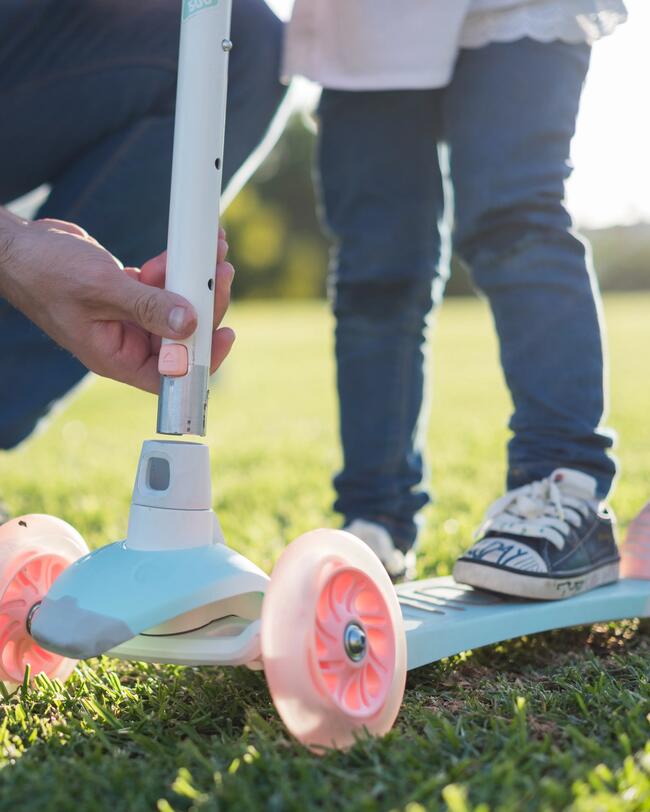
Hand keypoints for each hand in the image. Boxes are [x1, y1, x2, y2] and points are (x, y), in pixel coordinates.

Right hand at [0, 213, 234, 392]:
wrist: (19, 246)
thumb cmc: (46, 272)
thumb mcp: (101, 290)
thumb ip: (147, 306)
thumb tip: (189, 323)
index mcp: (116, 357)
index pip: (169, 374)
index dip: (203, 360)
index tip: (225, 335)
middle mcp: (126, 342)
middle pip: (181, 337)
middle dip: (205, 305)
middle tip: (221, 274)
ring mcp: (129, 318)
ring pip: (176, 309)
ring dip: (194, 281)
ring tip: (212, 251)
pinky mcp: (129, 296)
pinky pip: (162, 288)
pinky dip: (174, 269)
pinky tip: (182, 250)